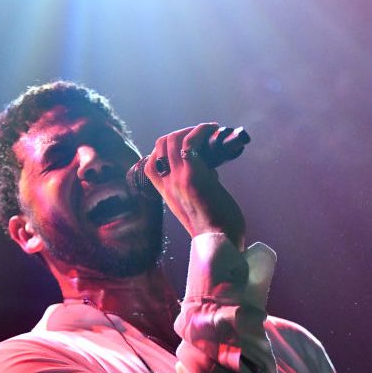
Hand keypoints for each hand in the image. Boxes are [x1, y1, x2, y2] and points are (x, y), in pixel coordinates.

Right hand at [143, 123, 245, 248]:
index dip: (164, 149)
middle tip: (199, 134)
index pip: (151, 163)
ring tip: (209, 129)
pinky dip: (201, 131)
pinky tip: (213, 129)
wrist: (220, 244)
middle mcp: (168, 185)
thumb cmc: (216, 229)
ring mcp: (178, 179)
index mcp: (166, 194)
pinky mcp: (193, 176)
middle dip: (179, 132)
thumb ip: (197, 187)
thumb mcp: (197, 206)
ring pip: (172, 139)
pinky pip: (189, 142)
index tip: (184, 145)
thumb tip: (210, 170)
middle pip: (160, 145)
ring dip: (192, 129)